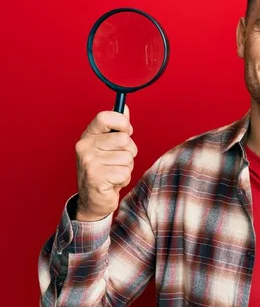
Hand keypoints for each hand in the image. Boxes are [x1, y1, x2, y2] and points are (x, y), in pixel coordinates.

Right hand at [75, 105, 137, 220]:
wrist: (93, 199)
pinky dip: (123, 180)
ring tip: (113, 173)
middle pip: (124, 140)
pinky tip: (112, 183)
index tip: (126, 131)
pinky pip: (125, 173)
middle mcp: (84, 146)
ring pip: (127, 158)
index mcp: (88, 135)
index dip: (122, 123)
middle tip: (117, 162)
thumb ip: (117, 127)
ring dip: (126, 168)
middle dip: (128, 153)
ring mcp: (88, 162)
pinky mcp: (95, 178)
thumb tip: (125, 107)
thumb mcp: (109, 145)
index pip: (106, 117)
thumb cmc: (105, 169)